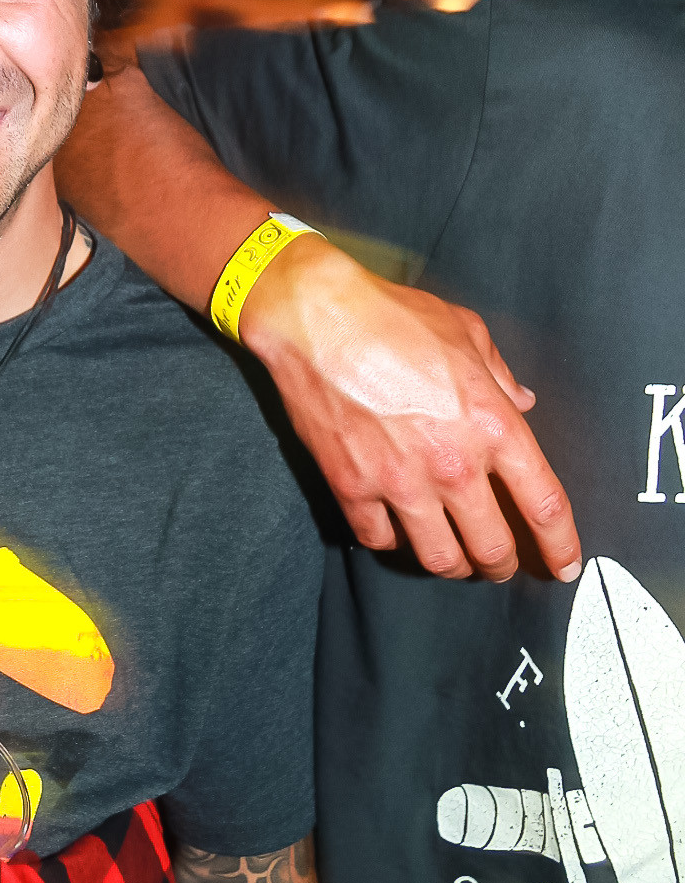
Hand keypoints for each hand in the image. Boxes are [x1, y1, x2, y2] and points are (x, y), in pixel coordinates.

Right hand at [242, 237, 580, 583]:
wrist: (318, 320)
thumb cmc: (393, 318)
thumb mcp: (467, 333)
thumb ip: (500, 376)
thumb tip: (520, 401)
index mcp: (492, 425)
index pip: (544, 505)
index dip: (561, 546)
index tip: (564, 564)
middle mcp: (452, 464)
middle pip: (493, 548)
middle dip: (502, 565)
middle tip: (500, 564)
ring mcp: (400, 482)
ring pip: (439, 559)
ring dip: (453, 564)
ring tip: (454, 557)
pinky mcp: (353, 487)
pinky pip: (381, 540)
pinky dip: (393, 540)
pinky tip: (397, 527)